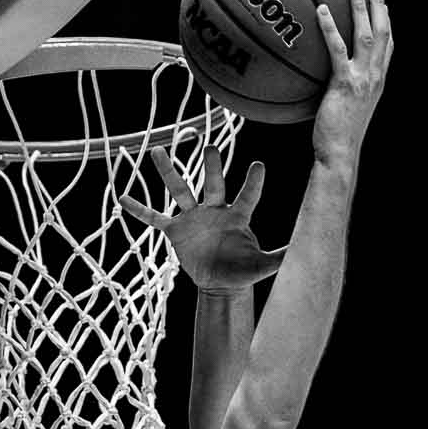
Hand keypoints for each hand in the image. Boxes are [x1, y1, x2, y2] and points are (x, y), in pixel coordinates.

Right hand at [120, 146, 285, 291]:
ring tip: (155, 150)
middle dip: (211, 166)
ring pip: (180, 190)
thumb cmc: (243, 270)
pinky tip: (123, 198)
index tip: (258, 165)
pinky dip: (139, 210)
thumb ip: (281, 257)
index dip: (253, 182)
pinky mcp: (176, 231)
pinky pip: (154, 218)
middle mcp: (215, 210)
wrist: (220, 282)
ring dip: (168, 172)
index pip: (248, 195)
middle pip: (212, 183)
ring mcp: (194, 218)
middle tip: (208, 146)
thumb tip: (304, 252)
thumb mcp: (263, 266)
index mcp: (238, 216)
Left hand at [313, 0, 392, 165]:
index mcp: (377, 82)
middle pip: (383, 32)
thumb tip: (325, 82)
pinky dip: (331, 28)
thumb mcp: (346, 111)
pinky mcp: (345, 84)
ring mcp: (362, 80)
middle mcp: (375, 77)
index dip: (388, 23)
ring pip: (367, 36)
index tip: (384, 5)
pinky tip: (322, 11)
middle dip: (380, 5)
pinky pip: (338, 50)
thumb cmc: (338, 138)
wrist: (340, 154)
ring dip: (362, 9)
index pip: (388, 47)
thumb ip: (342, 92)